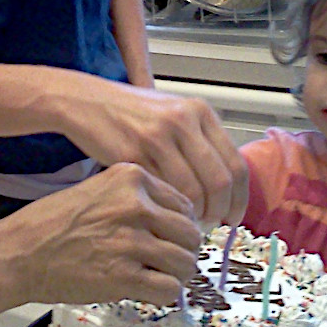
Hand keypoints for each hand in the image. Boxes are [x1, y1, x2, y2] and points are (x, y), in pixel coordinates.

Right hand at [0, 163, 201, 306]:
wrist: (18, 253)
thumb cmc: (52, 223)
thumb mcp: (98, 189)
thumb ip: (136, 198)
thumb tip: (177, 221)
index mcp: (131, 178)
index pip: (184, 203)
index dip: (179, 225)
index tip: (167, 237)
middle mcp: (135, 205)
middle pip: (190, 234)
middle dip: (182, 251)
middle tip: (165, 261)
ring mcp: (131, 241)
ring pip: (185, 263)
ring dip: (176, 275)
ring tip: (155, 277)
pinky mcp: (124, 276)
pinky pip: (169, 290)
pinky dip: (162, 295)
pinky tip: (145, 290)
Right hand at [62, 82, 247, 226]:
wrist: (86, 102)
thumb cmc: (129, 111)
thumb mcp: (172, 112)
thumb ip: (199, 140)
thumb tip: (225, 184)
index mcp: (199, 111)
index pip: (236, 164)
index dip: (240, 198)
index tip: (234, 216)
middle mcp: (183, 121)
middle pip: (220, 181)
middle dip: (220, 211)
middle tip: (212, 225)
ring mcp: (158, 137)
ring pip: (193, 191)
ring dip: (193, 215)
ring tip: (186, 222)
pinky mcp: (133, 154)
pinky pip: (161, 191)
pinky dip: (167, 209)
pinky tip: (164, 213)